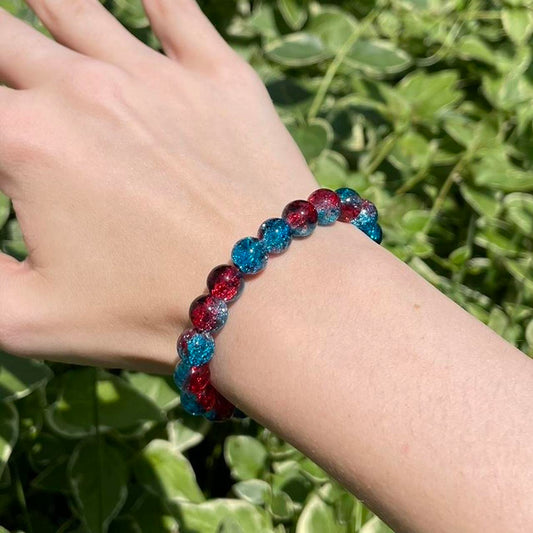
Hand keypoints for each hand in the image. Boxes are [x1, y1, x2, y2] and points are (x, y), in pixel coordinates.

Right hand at [0, 0, 316, 371]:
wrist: (273, 295)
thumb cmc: (154, 314)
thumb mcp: (31, 319)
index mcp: (28, 143)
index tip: (4, 150)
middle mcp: (84, 91)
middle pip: (4, 38)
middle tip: (6, 64)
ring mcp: (158, 77)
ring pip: (75, 9)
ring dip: (43, 8)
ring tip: (35, 14)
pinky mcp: (220, 78)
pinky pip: (175, 9)